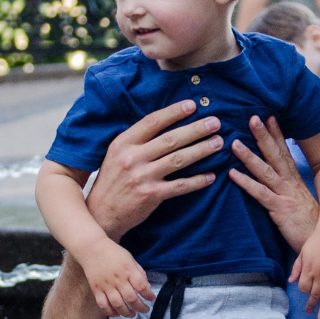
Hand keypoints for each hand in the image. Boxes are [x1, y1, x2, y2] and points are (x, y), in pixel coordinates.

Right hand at [76, 242, 154, 317]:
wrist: (92, 248)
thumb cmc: (113, 253)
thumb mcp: (130, 259)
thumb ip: (139, 273)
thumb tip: (147, 287)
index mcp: (128, 270)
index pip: (141, 286)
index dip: (148, 295)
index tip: (152, 298)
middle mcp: (118, 279)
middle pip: (131, 298)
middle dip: (140, 307)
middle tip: (145, 310)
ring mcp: (106, 285)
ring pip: (118, 304)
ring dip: (127, 313)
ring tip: (132, 314)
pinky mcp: (96, 289)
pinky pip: (103, 305)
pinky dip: (110, 312)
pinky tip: (116, 313)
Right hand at [87, 99, 222, 239]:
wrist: (100, 213)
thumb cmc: (112, 180)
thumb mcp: (116, 154)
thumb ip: (137, 140)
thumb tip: (166, 123)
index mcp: (123, 143)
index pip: (152, 122)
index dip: (174, 112)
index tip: (193, 105)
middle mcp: (132, 157)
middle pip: (170, 139)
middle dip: (196, 129)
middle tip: (215, 122)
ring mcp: (142, 176)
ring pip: (178, 159)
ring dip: (201, 150)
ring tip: (218, 143)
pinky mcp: (151, 195)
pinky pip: (180, 186)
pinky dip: (197, 181)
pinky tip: (211, 176)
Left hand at [227, 115, 318, 248]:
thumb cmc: (311, 225)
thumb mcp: (301, 202)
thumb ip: (290, 190)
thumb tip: (280, 183)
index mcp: (295, 180)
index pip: (285, 152)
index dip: (277, 134)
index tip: (269, 116)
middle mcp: (290, 183)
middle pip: (276, 154)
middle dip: (264, 135)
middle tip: (252, 117)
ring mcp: (285, 195)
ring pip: (265, 170)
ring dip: (249, 155)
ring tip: (234, 143)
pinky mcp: (280, 209)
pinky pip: (260, 193)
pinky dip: (246, 182)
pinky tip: (232, 174)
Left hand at [290, 232, 319, 318]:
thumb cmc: (317, 241)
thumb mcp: (302, 253)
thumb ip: (296, 268)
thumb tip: (290, 281)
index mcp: (309, 269)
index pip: (304, 287)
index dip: (304, 291)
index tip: (306, 292)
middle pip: (315, 294)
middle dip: (312, 305)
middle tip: (311, 313)